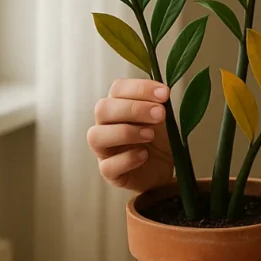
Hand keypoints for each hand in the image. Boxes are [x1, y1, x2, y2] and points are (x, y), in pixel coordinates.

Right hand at [87, 78, 174, 192]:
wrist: (164, 169)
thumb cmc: (159, 139)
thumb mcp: (162, 119)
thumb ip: (158, 105)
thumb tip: (162, 93)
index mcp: (118, 106)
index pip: (118, 89)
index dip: (140, 88)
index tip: (164, 94)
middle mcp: (106, 125)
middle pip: (103, 109)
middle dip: (134, 108)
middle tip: (160, 114)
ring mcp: (104, 150)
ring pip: (96, 136)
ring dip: (125, 132)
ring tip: (150, 135)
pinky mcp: (109, 172)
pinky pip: (107, 166)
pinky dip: (127, 159)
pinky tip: (143, 155)